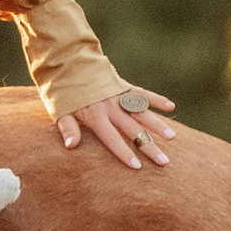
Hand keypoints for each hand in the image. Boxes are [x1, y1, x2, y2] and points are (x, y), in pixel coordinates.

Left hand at [59, 87, 177, 170]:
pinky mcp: (124, 87)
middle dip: (148, 146)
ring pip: (142, 112)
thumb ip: (68, 128)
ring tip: (171, 137)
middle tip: (164, 161)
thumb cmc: (63, 92)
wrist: (68, 63)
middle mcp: (111, 107)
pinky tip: (171, 106)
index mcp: (95, 116)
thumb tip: (70, 146)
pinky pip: (142, 94)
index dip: (124, 153)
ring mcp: (119, 96)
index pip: (112, 138)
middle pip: (132, 130)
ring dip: (157, 125)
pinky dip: (156, 99)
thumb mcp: (59, 112)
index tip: (138, 167)